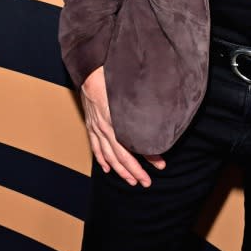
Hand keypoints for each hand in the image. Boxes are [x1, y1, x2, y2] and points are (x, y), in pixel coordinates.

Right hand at [80, 65, 165, 185]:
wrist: (89, 68)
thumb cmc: (111, 74)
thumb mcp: (129, 88)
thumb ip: (143, 102)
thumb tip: (161, 110)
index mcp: (115, 119)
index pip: (133, 146)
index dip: (148, 157)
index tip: (161, 164)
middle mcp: (104, 127)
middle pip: (121, 156)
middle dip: (134, 171)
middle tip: (147, 182)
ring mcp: (96, 127)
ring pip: (108, 155)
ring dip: (120, 170)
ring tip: (131, 181)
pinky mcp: (91, 124)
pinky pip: (96, 146)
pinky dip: (102, 159)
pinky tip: (107, 169)